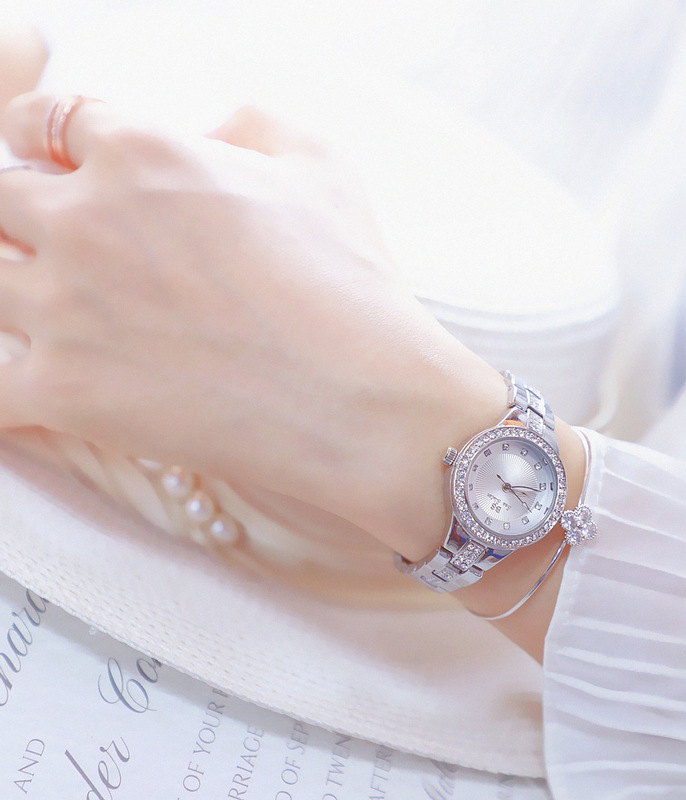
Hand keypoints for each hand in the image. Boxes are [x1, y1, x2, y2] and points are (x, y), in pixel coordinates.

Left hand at [0, 93, 505, 555]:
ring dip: (12, 293)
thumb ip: (251, 122)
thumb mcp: (322, 165)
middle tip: (66, 250)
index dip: (48, 142)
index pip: (45, 122)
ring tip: (61, 317)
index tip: (60, 167)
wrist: (360, 399)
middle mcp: (85, 220)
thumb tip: (211, 128)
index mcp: (139, 152)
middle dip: (22, 216)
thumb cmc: (350, 285)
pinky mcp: (66, 392)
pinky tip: (38, 389)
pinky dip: (6, 390)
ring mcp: (65, 308)